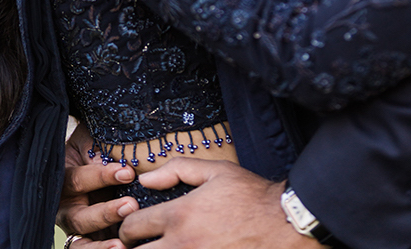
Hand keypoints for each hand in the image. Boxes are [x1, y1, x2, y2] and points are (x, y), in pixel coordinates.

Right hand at [57, 123, 138, 248]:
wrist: (96, 154)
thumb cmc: (96, 144)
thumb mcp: (94, 140)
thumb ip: (101, 148)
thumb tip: (118, 162)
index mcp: (63, 179)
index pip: (78, 181)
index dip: (101, 177)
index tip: (127, 172)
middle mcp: (66, 208)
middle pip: (79, 218)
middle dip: (105, 214)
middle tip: (131, 205)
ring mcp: (77, 227)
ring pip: (82, 245)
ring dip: (101, 246)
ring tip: (122, 245)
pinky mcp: (90, 239)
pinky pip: (93, 248)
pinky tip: (124, 248)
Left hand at [118, 158, 310, 248]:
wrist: (283, 226)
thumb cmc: (250, 196)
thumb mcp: (215, 171)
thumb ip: (176, 169)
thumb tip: (145, 179)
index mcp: (179, 215)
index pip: (132, 227)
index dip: (127, 226)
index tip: (133, 226)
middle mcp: (182, 244)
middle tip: (139, 244)